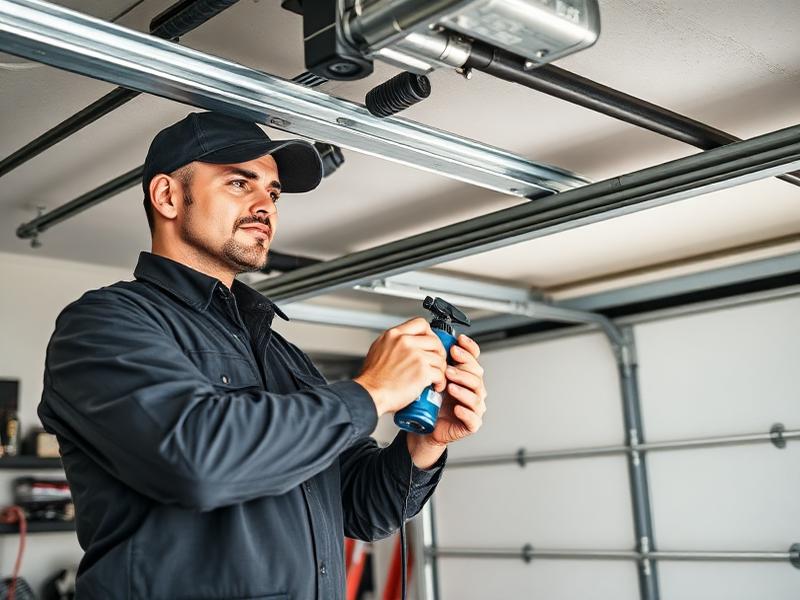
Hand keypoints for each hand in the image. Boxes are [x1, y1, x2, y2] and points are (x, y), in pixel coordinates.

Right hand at [354, 317, 446, 416]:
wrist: (370, 394)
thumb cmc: (371, 379)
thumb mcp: (378, 349)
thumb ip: (393, 343)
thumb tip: (405, 343)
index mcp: (394, 335)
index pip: (420, 323)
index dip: (429, 334)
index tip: (430, 344)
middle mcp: (405, 342)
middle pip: (434, 340)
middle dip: (438, 353)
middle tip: (436, 362)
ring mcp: (415, 355)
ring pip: (439, 358)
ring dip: (440, 369)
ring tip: (435, 377)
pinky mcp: (422, 371)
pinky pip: (440, 374)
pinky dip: (440, 382)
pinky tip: (435, 386)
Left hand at [410, 334, 486, 450]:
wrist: (423, 427)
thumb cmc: (429, 401)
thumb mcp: (430, 377)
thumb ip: (433, 361)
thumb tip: (427, 338)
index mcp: (465, 375)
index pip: (474, 358)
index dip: (469, 349)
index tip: (459, 340)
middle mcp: (473, 389)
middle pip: (476, 374)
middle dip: (463, 368)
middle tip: (449, 364)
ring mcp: (474, 407)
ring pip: (476, 394)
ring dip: (463, 388)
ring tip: (450, 385)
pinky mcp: (471, 424)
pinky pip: (473, 418)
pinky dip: (466, 412)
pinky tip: (456, 408)